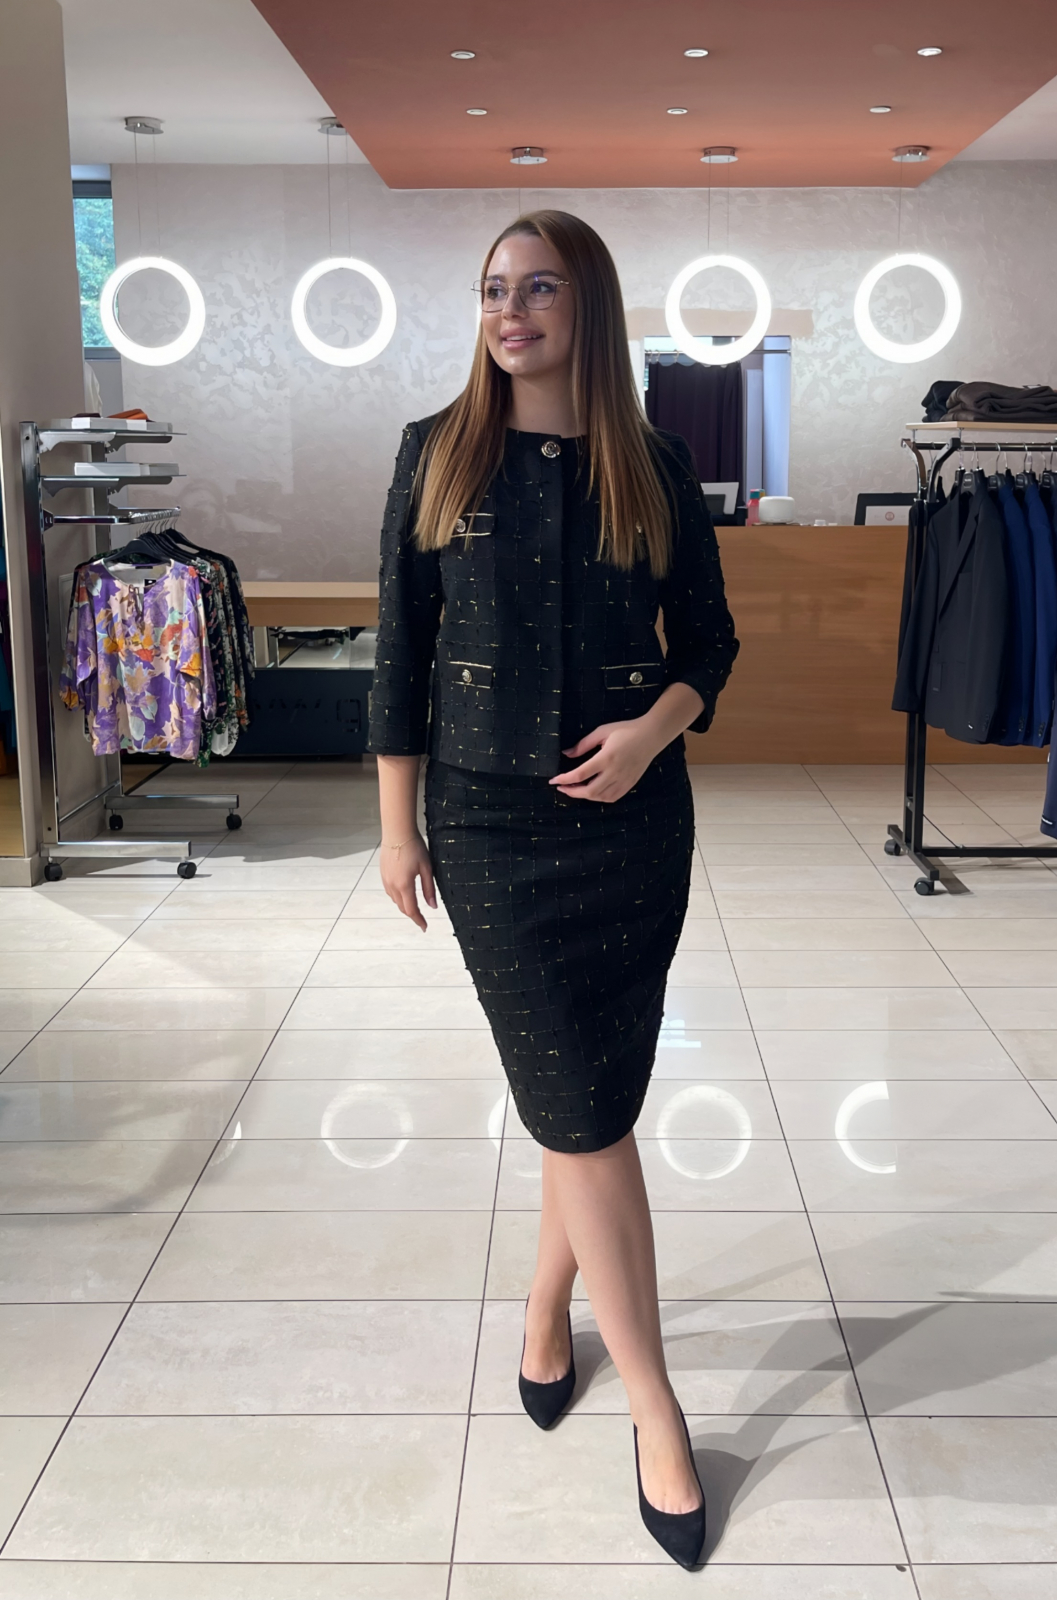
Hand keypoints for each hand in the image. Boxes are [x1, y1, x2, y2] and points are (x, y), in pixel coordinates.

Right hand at [379, 831, 436, 930]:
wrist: (397, 831)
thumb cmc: (414, 847)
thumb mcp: (427, 868)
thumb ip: (429, 889)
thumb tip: (432, 906)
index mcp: (404, 885)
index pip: (412, 910)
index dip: (419, 920)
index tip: (425, 927)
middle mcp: (392, 885)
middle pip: (402, 907)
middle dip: (412, 915)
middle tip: (422, 919)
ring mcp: (386, 880)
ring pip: (395, 900)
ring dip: (405, 906)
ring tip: (415, 907)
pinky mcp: (383, 874)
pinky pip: (391, 892)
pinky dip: (398, 897)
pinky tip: (405, 893)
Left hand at [548, 719, 662, 803]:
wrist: (652, 735)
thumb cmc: (626, 730)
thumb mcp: (602, 731)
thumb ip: (583, 745)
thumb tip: (567, 754)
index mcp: (606, 758)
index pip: (580, 774)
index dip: (564, 780)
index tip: (553, 781)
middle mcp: (615, 772)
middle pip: (589, 791)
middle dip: (572, 792)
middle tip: (562, 787)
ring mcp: (624, 780)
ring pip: (600, 797)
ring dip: (585, 796)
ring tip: (575, 789)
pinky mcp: (630, 784)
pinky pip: (612, 797)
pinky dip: (599, 798)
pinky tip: (592, 792)